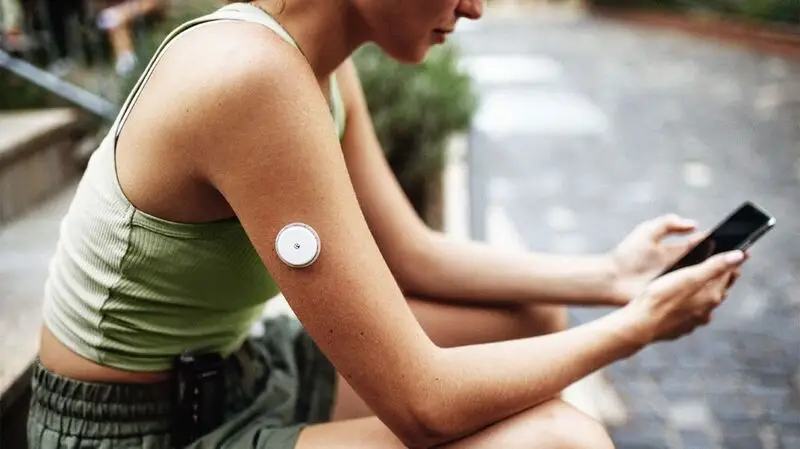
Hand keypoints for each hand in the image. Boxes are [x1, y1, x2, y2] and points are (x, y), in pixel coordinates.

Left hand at [607, 214, 742, 304]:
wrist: (610, 278)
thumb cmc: (627, 254)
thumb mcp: (647, 232)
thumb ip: (669, 223)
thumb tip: (695, 224)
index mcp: (676, 249)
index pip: (704, 243)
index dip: (722, 241)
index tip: (740, 239)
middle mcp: (680, 265)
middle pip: (709, 262)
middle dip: (725, 260)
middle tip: (744, 258)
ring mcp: (677, 281)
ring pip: (704, 280)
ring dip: (719, 278)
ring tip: (735, 274)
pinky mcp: (673, 295)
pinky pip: (694, 295)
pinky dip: (706, 294)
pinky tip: (718, 293)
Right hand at [627, 250, 744, 342]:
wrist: (641, 324)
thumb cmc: (661, 297)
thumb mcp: (688, 276)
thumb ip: (714, 266)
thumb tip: (739, 256)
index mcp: (712, 295)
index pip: (729, 274)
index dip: (732, 261)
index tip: (738, 252)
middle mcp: (707, 309)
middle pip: (719, 289)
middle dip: (721, 276)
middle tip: (723, 265)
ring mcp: (695, 320)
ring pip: (705, 302)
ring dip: (706, 292)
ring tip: (701, 281)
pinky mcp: (681, 327)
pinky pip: (692, 313)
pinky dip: (692, 305)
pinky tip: (683, 301)